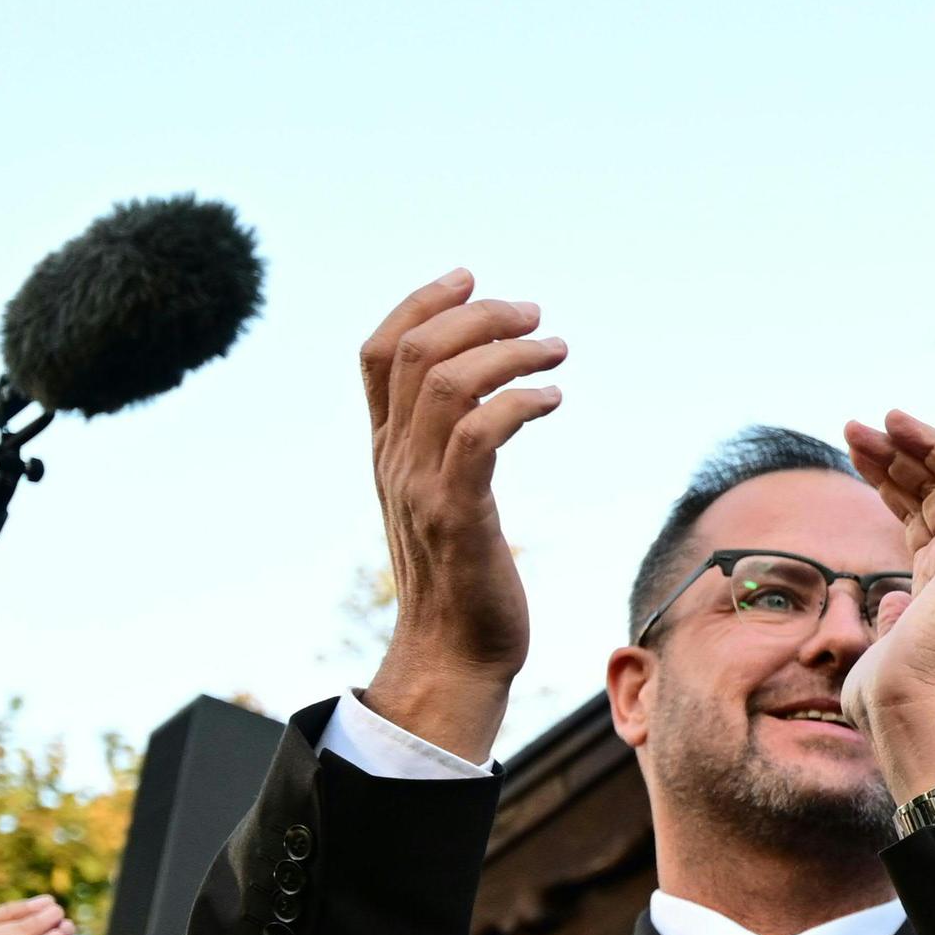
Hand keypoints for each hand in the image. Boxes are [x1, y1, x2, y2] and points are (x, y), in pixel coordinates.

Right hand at [357, 269, 563, 761]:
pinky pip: (482, 435)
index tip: (470, 278)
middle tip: (534, 314)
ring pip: (449, 382)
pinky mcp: (459, 515)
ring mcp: (421, 486)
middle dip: (478, 316)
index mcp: (385, 451)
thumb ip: (447, 450)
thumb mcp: (443, 501)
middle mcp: (393, 460)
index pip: (377, 352)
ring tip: (556, 350)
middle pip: (416, 352)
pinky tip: (555, 401)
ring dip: (509, 352)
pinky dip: (521, 403)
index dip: (419, 302)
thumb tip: (481, 403)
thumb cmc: (463, 581)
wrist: (453, 657)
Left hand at [841, 409, 934, 801]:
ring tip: (877, 419)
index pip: (918, 514)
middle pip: (934, 491)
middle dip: (895, 454)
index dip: (889, 478)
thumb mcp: (877, 642)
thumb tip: (891, 598)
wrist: (906, 708)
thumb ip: (889, 615)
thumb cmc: (885, 692)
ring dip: (917, 444)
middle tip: (855, 427)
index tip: (855, 451)